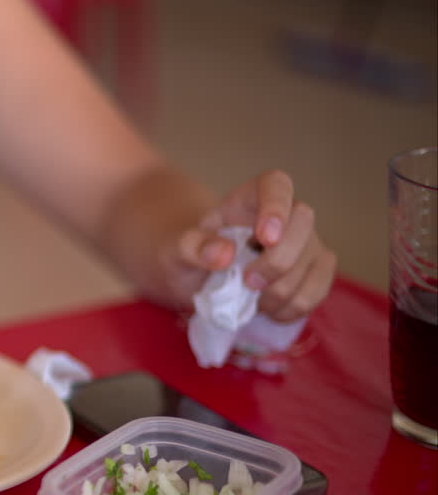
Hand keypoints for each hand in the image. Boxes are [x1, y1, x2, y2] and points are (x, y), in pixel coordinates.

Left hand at [176, 170, 336, 321]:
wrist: (199, 279)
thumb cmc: (190, 256)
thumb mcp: (175, 250)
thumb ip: (193, 247)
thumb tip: (225, 253)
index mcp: (250, 198)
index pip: (276, 184)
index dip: (276, 208)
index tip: (265, 238)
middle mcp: (285, 214)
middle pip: (304, 222)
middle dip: (278, 261)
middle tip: (247, 282)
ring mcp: (305, 241)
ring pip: (316, 260)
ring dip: (283, 291)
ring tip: (252, 300)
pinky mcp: (314, 270)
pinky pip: (319, 288)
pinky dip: (295, 307)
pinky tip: (269, 310)